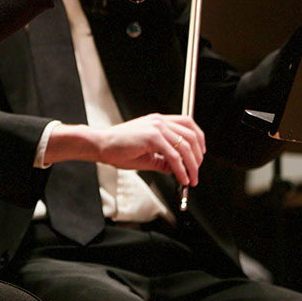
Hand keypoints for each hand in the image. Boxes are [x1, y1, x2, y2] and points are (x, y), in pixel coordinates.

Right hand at [48, 113, 205, 186]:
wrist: (100, 145)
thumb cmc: (118, 148)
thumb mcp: (147, 154)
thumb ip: (163, 160)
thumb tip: (178, 169)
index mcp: (158, 121)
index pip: (188, 124)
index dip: (199, 140)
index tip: (200, 155)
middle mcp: (159, 121)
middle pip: (191, 135)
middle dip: (198, 157)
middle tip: (196, 172)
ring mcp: (156, 127)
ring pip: (185, 146)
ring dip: (192, 166)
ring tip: (191, 179)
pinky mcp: (151, 137)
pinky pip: (173, 156)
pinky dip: (181, 169)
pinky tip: (181, 178)